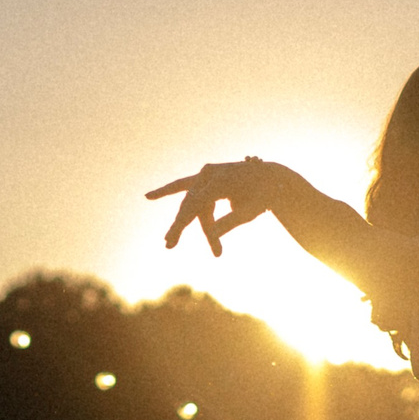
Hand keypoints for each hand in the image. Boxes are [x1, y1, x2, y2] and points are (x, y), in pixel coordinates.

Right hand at [145, 159, 289, 255]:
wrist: (270, 178)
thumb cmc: (263, 195)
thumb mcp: (251, 211)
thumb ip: (231, 222)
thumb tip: (213, 236)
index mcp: (221, 180)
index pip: (195, 205)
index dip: (181, 224)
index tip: (170, 240)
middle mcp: (209, 174)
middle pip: (189, 204)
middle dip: (180, 226)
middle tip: (169, 245)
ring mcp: (205, 174)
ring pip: (190, 201)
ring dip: (186, 222)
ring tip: (170, 242)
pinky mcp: (205, 178)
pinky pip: (183, 187)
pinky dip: (168, 191)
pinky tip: (149, 197)